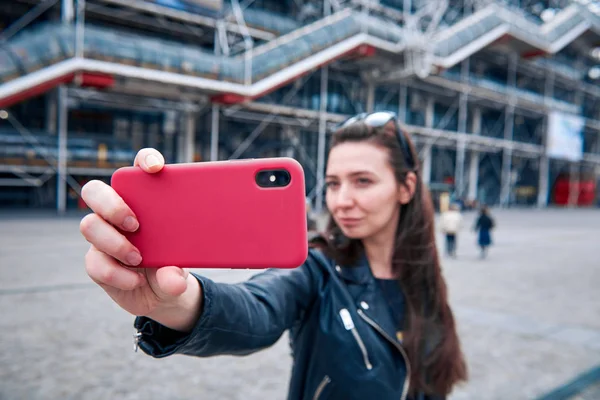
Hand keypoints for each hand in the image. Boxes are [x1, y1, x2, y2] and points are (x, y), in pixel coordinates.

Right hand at [79, 148, 201, 331]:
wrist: (164, 294)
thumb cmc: (173, 263)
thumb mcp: (183, 263)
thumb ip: (178, 271)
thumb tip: (173, 279)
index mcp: (144, 198)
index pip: (138, 168)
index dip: (144, 159)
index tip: (156, 169)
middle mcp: (117, 211)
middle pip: (95, 190)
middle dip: (112, 204)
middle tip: (135, 224)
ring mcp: (103, 235)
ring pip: (89, 225)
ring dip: (114, 242)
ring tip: (138, 258)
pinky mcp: (96, 260)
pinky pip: (94, 262)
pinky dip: (116, 273)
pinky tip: (136, 281)